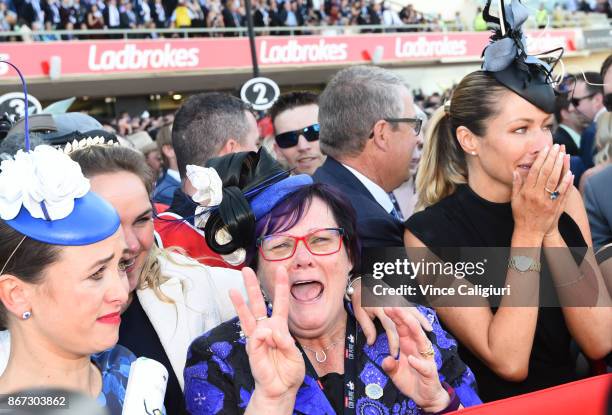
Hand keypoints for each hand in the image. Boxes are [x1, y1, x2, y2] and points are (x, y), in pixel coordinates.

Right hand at [229, 267, 304, 402]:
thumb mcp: (295, 354)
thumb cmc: (289, 371)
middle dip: (252, 287)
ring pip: (248, 316)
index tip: (282, 269)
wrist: (281, 388)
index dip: (281, 286)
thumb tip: (269, 331)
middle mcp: (267, 329)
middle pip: (259, 303)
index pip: (281, 303)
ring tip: (233, 290)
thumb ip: (285, 341)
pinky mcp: (252, 348)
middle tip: (246, 271)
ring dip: (240, 303)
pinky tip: (266, 340)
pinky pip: (256, 336)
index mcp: (280, 327)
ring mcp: (257, 337)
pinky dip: (264, 336)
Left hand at [350, 280, 432, 358]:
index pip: (390, 329)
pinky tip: (425, 322)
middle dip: (410, 337)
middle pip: (404, 322)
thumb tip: (371, 342)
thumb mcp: (359, 312)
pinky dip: (420, 315)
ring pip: (412, 312)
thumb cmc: (359, 298)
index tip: (394, 354)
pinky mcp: (399, 298)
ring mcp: (397, 299)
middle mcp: (391, 303)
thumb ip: (367, 327)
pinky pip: (412, 307)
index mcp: (380, 308)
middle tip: (413, 350)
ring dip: (421, 322)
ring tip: (428, 332)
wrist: (361, 282)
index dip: (393, 343)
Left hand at [380, 308, 449, 412]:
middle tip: (393, 305)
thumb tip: (386, 360)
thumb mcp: (395, 373)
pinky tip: (411, 359)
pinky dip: (418, 362)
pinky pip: (424, 366)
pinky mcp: (430, 372)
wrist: (426, 398)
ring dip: (413, 330)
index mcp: (409, 345)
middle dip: (403, 316)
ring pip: (421, 341)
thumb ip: (389, 365)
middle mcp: (418, 348)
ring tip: (405, 320)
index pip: (402, 328)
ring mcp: (425, 359)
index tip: (386, 306)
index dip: (395, 317)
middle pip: (411, 329)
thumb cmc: (411, 381)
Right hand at [511, 144, 573, 239]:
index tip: (545, 149)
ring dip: (560, 166)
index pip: (535, 171)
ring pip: (555, 180)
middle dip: (552, 158)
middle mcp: (537, 195)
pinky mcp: (555, 206)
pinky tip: (570, 172)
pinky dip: (566, 182)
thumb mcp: (514, 200)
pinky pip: (562, 192)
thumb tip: (516, 171)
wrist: (529, 232)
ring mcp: (547, 201)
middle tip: (556, 147)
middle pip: (546, 173)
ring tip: (563, 154)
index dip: (541, 158)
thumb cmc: (520, 215)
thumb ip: (516, 185)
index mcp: (526, 192)